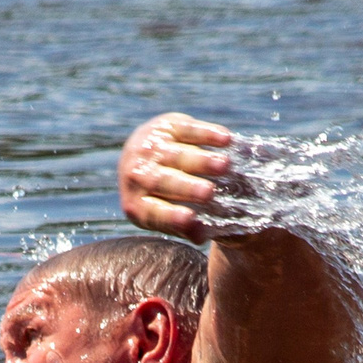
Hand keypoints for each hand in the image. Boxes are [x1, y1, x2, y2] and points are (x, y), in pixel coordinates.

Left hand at [118, 113, 233, 241]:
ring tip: (225, 165)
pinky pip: (186, 130)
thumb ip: (187, 227)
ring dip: (201, 160)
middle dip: (187, 187)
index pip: (154, 212)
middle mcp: (136, 176)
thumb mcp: (172, 216)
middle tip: (209, 192)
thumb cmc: (167, 198)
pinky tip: (226, 139)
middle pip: (163, 182)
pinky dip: (206, 134)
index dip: (172, 216)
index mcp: (137, 206)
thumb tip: (201, 235)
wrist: (144, 159)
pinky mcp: (163, 126)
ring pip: (176, 155)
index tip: (191, 218)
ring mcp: (148, 148)